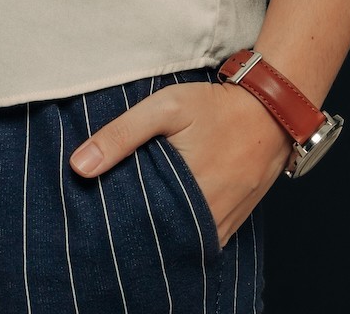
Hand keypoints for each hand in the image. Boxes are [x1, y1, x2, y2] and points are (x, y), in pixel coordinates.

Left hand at [69, 78, 291, 247]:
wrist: (270, 109)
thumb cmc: (215, 106)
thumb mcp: (165, 108)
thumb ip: (121, 135)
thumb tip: (79, 167)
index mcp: (188, 193)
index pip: (142, 228)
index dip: (120, 226)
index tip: (102, 217)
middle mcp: (209, 218)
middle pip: (163, 240)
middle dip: (140, 233)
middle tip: (118, 220)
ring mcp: (226, 223)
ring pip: (186, 243)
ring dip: (166, 235)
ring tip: (142, 220)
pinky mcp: (235, 221)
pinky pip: (207, 240)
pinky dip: (188, 233)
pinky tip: (171, 220)